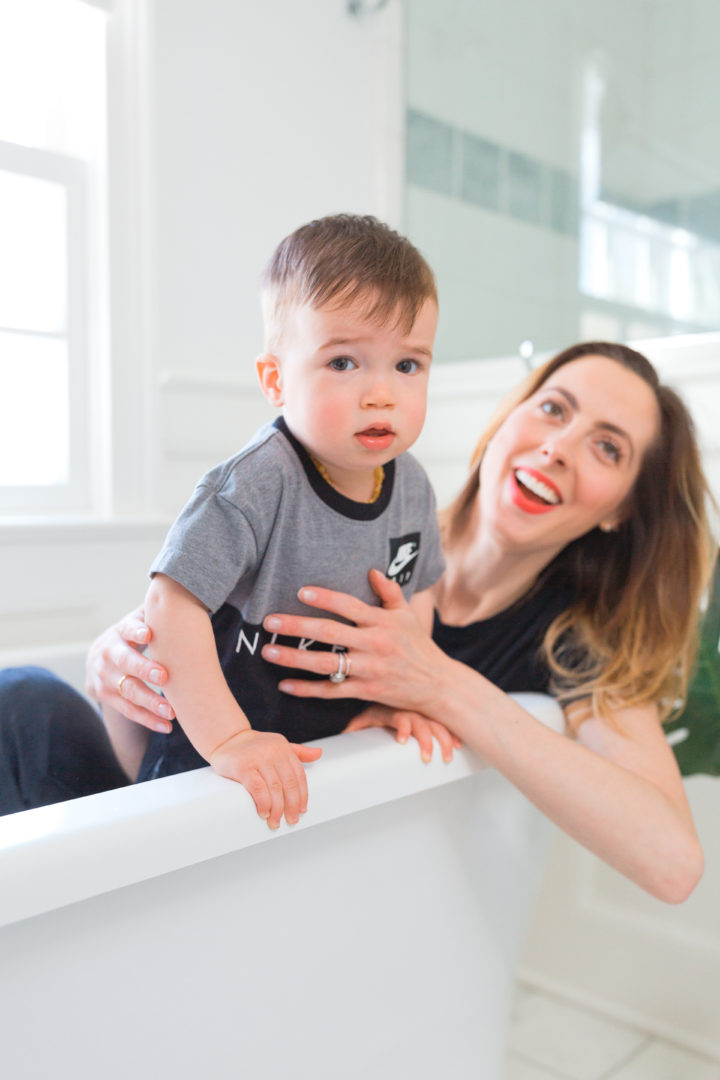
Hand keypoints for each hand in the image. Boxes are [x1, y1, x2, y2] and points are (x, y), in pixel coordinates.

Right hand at [85, 606, 174, 732]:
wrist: (100, 657)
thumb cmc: (134, 635)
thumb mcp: (140, 620)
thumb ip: (156, 612)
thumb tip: (181, 591)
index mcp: (119, 632)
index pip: (126, 628)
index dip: (136, 630)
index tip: (149, 633)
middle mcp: (107, 654)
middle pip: (124, 662)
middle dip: (144, 669)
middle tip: (164, 676)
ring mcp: (103, 678)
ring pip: (127, 691)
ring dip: (151, 702)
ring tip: (173, 711)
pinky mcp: (105, 697)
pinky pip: (128, 712)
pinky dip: (148, 719)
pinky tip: (168, 725)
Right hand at [209, 729, 321, 827]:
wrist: (226, 739)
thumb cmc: (253, 746)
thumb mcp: (278, 745)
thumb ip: (298, 751)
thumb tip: (319, 753)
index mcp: (284, 748)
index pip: (299, 775)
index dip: (302, 795)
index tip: (302, 810)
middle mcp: (273, 752)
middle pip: (289, 784)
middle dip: (292, 805)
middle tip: (292, 820)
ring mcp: (258, 758)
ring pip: (274, 788)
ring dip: (277, 809)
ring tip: (276, 821)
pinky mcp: (243, 767)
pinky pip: (258, 788)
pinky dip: (263, 802)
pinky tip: (264, 812)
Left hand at [261, 569, 455, 718]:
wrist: (437, 685)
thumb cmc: (419, 646)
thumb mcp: (407, 615)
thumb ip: (389, 592)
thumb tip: (371, 570)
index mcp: (382, 622)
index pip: (349, 606)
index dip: (325, 598)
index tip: (301, 591)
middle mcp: (374, 645)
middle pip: (329, 633)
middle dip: (296, 626)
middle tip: (269, 621)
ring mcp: (369, 670)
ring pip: (325, 664)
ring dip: (293, 657)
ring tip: (268, 651)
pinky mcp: (365, 692)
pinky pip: (331, 691)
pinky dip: (307, 689)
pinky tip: (285, 684)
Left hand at [345, 704, 461, 762]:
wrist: (394, 690)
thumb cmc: (381, 709)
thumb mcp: (368, 716)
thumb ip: (357, 726)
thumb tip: (344, 738)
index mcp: (394, 707)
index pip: (399, 715)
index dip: (402, 727)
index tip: (402, 740)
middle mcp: (411, 708)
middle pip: (421, 721)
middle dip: (426, 739)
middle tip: (427, 758)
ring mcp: (424, 712)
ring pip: (437, 723)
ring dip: (444, 739)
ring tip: (448, 756)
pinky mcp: (434, 717)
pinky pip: (447, 723)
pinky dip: (453, 734)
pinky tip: (459, 745)